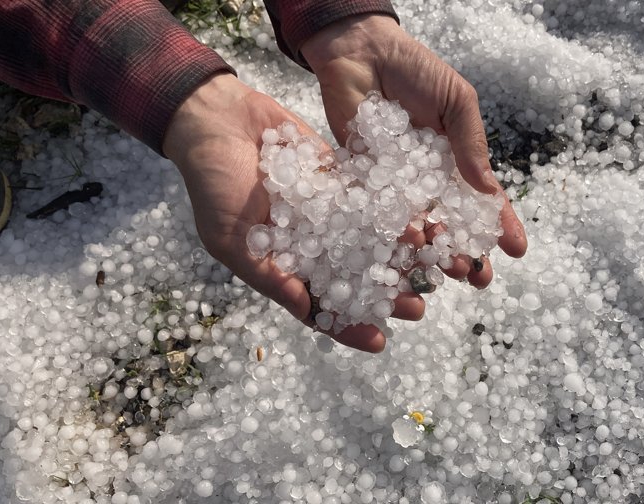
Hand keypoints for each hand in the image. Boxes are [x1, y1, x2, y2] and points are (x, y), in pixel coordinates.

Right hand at [163, 73, 420, 351]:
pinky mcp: (338, 180)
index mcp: (283, 267)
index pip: (319, 305)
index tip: (378, 340)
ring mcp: (326, 212)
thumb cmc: (213, 184)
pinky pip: (371, 201)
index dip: (347, 325)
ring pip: (368, 241)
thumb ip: (268, 275)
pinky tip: (420, 224)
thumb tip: (305, 310)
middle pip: (353, 277)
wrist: (218, 119)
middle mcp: (310, 243)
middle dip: (384, 294)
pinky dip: (395, 213)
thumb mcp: (229, 239)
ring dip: (397, 256)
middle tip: (417, 306)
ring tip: (430, 267)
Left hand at [302, 14, 527, 286]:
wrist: (360, 52)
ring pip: (417, 226)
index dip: (499, 226)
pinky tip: (409, 243)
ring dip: (434, 251)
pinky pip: (379, 212)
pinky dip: (393, 230)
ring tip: (448, 270)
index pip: (480, 200)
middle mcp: (427, 179)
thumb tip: (487, 189)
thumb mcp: (457, 102)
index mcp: (454, 161)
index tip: (516, 251)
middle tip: (478, 278)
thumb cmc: (416, 70)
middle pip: (450, 223)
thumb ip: (470, 144)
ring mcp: (396, 182)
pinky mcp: (363, 180)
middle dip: (466, 252)